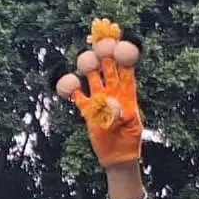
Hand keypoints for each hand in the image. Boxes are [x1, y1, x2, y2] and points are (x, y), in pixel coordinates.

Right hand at [56, 19, 142, 167]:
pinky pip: (78, 96)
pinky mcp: (88, 111)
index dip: (123, 55)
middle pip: (108, 69)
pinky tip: (67, 80)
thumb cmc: (130, 140)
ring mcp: (100, 100)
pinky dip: (72, 88)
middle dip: (104, 55)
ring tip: (85, 58)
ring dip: (90, 68)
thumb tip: (113, 105)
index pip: (125, 69)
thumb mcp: (131, 126)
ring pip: (93, 78)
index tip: (120, 42)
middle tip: (99, 43)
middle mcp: (113, 93)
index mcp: (127, 93)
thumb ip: (123, 114)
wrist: (118, 155)